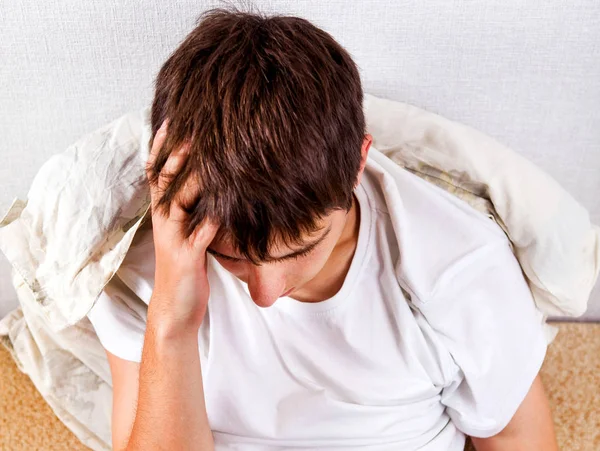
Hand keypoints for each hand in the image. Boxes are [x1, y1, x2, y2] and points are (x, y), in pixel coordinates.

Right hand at [145, 119, 219, 331]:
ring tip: (205, 153)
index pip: (158, 174)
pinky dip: (213, 216)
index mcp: (164, 214)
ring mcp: (173, 238)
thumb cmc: (186, 269)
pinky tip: (227, 202)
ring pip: (179, 200)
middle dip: (176, 152)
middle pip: (165, 179)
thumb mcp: (187, 234)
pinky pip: (201, 232)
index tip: (174, 120)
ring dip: (192, 176)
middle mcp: (164, 222)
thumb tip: (212, 185)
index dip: (163, 146)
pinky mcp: (187, 256)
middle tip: (190, 126)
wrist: (175, 309)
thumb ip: (193, 211)